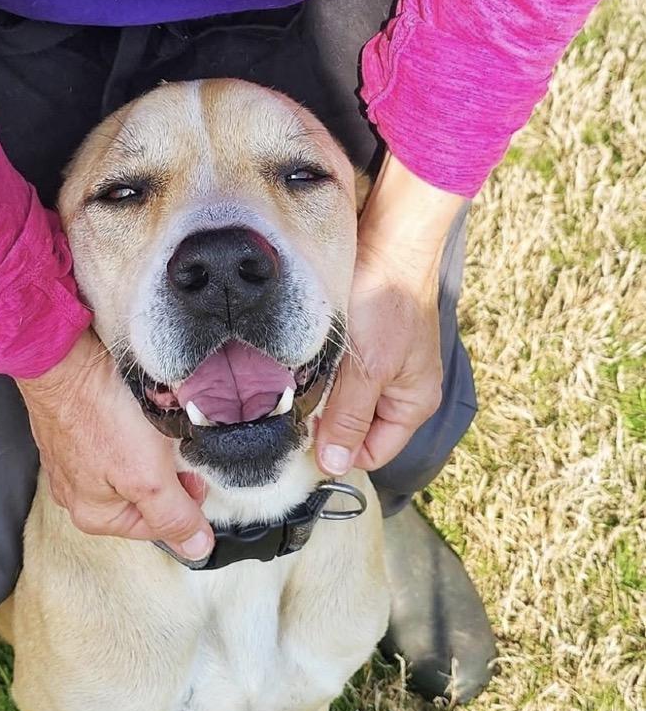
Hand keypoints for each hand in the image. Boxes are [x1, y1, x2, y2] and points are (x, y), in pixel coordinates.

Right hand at [17, 331, 213, 560]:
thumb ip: (175, 517)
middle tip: (169, 443)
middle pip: (145, 494)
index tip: (191, 471)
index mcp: (94, 515)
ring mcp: (73, 459)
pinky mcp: (74, 428)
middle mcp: (77, 493)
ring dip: (150, 446)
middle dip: (165, 470)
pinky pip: (115, 436)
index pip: (160, 524)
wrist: (64, 358)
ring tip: (150, 422)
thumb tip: (196, 548)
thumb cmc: (98, 414)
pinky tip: (133, 408)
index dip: (185, 498)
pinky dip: (131, 424)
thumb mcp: (148, 479)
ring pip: (132, 463)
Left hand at [315, 152, 465, 475]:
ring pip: (344, 404)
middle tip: (297, 408)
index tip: (302, 440)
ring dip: (322, 400)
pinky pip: (340, 378)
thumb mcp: (369, 369)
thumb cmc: (388, 303)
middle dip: (328, 424)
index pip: (372, 454)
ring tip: (301, 384)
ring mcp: (383, 370)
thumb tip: (335, 467)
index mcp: (414, 404)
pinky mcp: (364, 349)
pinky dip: (322, 377)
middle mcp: (402, 392)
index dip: (338, 453)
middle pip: (356, 431)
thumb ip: (349, 418)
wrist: (389, 243)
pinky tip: (306, 365)